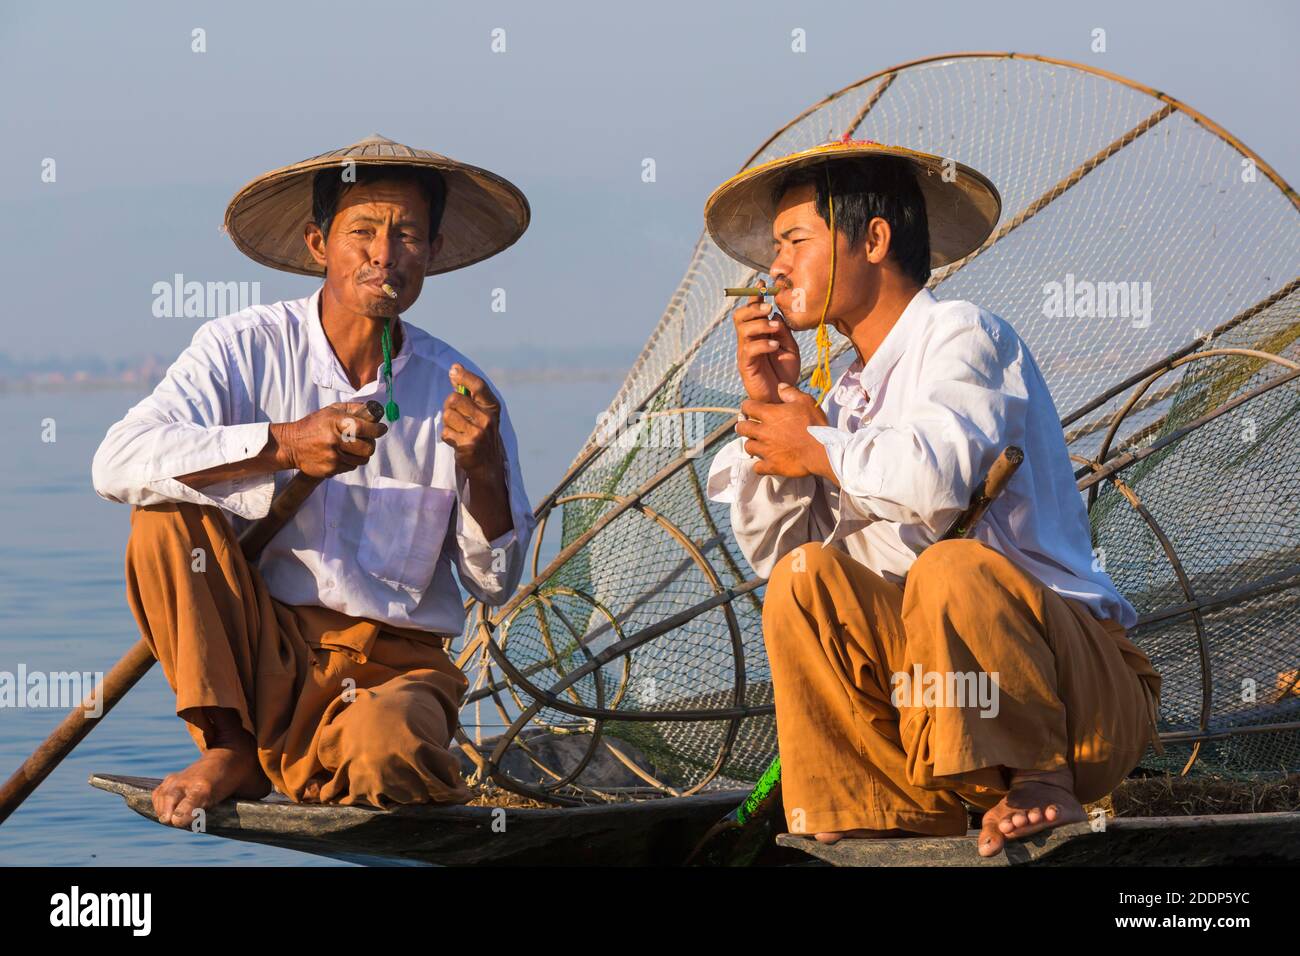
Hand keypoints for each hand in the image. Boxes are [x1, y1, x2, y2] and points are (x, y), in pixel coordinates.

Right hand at [277, 402, 387, 477]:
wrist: (290, 445)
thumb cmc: (313, 425)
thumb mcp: (331, 411)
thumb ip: (353, 409)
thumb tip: (374, 410)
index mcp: (336, 423)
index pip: (365, 428)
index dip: (377, 429)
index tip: (381, 429)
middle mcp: (334, 440)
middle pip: (368, 448)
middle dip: (371, 444)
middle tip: (367, 440)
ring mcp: (332, 457)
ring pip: (361, 460)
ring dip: (361, 454)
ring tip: (352, 448)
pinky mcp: (330, 470)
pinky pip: (350, 467)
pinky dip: (349, 461)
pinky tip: (340, 454)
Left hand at [441, 363, 504, 478]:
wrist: (488, 464)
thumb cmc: (481, 431)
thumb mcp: (481, 410)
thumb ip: (468, 391)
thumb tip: (455, 368)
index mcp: (492, 407)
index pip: (478, 386)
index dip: (464, 376)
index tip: (453, 371)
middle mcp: (488, 418)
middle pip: (454, 399)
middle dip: (449, 405)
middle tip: (454, 413)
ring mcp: (478, 432)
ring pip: (448, 415)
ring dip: (448, 422)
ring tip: (458, 429)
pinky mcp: (467, 445)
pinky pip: (446, 432)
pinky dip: (448, 436)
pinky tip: (457, 440)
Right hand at [733, 293, 800, 402]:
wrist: (783, 397)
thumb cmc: (785, 372)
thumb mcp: (790, 347)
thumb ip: (783, 331)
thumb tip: (777, 315)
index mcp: (758, 333)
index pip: (752, 311)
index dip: (755, 296)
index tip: (763, 284)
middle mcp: (748, 340)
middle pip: (740, 316)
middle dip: (753, 308)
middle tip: (768, 308)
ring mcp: (746, 352)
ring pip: (743, 330)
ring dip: (760, 324)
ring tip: (775, 328)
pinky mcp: (746, 366)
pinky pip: (749, 349)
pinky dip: (763, 343)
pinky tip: (774, 346)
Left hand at [736, 383, 833, 479]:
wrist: (822, 450)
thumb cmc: (815, 425)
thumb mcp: (805, 402)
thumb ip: (790, 392)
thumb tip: (780, 386)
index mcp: (770, 415)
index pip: (748, 407)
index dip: (747, 406)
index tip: (750, 408)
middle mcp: (764, 432)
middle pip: (742, 428)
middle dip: (743, 426)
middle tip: (748, 426)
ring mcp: (766, 450)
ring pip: (748, 447)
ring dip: (752, 444)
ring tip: (758, 443)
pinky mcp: (772, 466)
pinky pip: (757, 467)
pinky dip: (759, 465)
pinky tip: (764, 462)